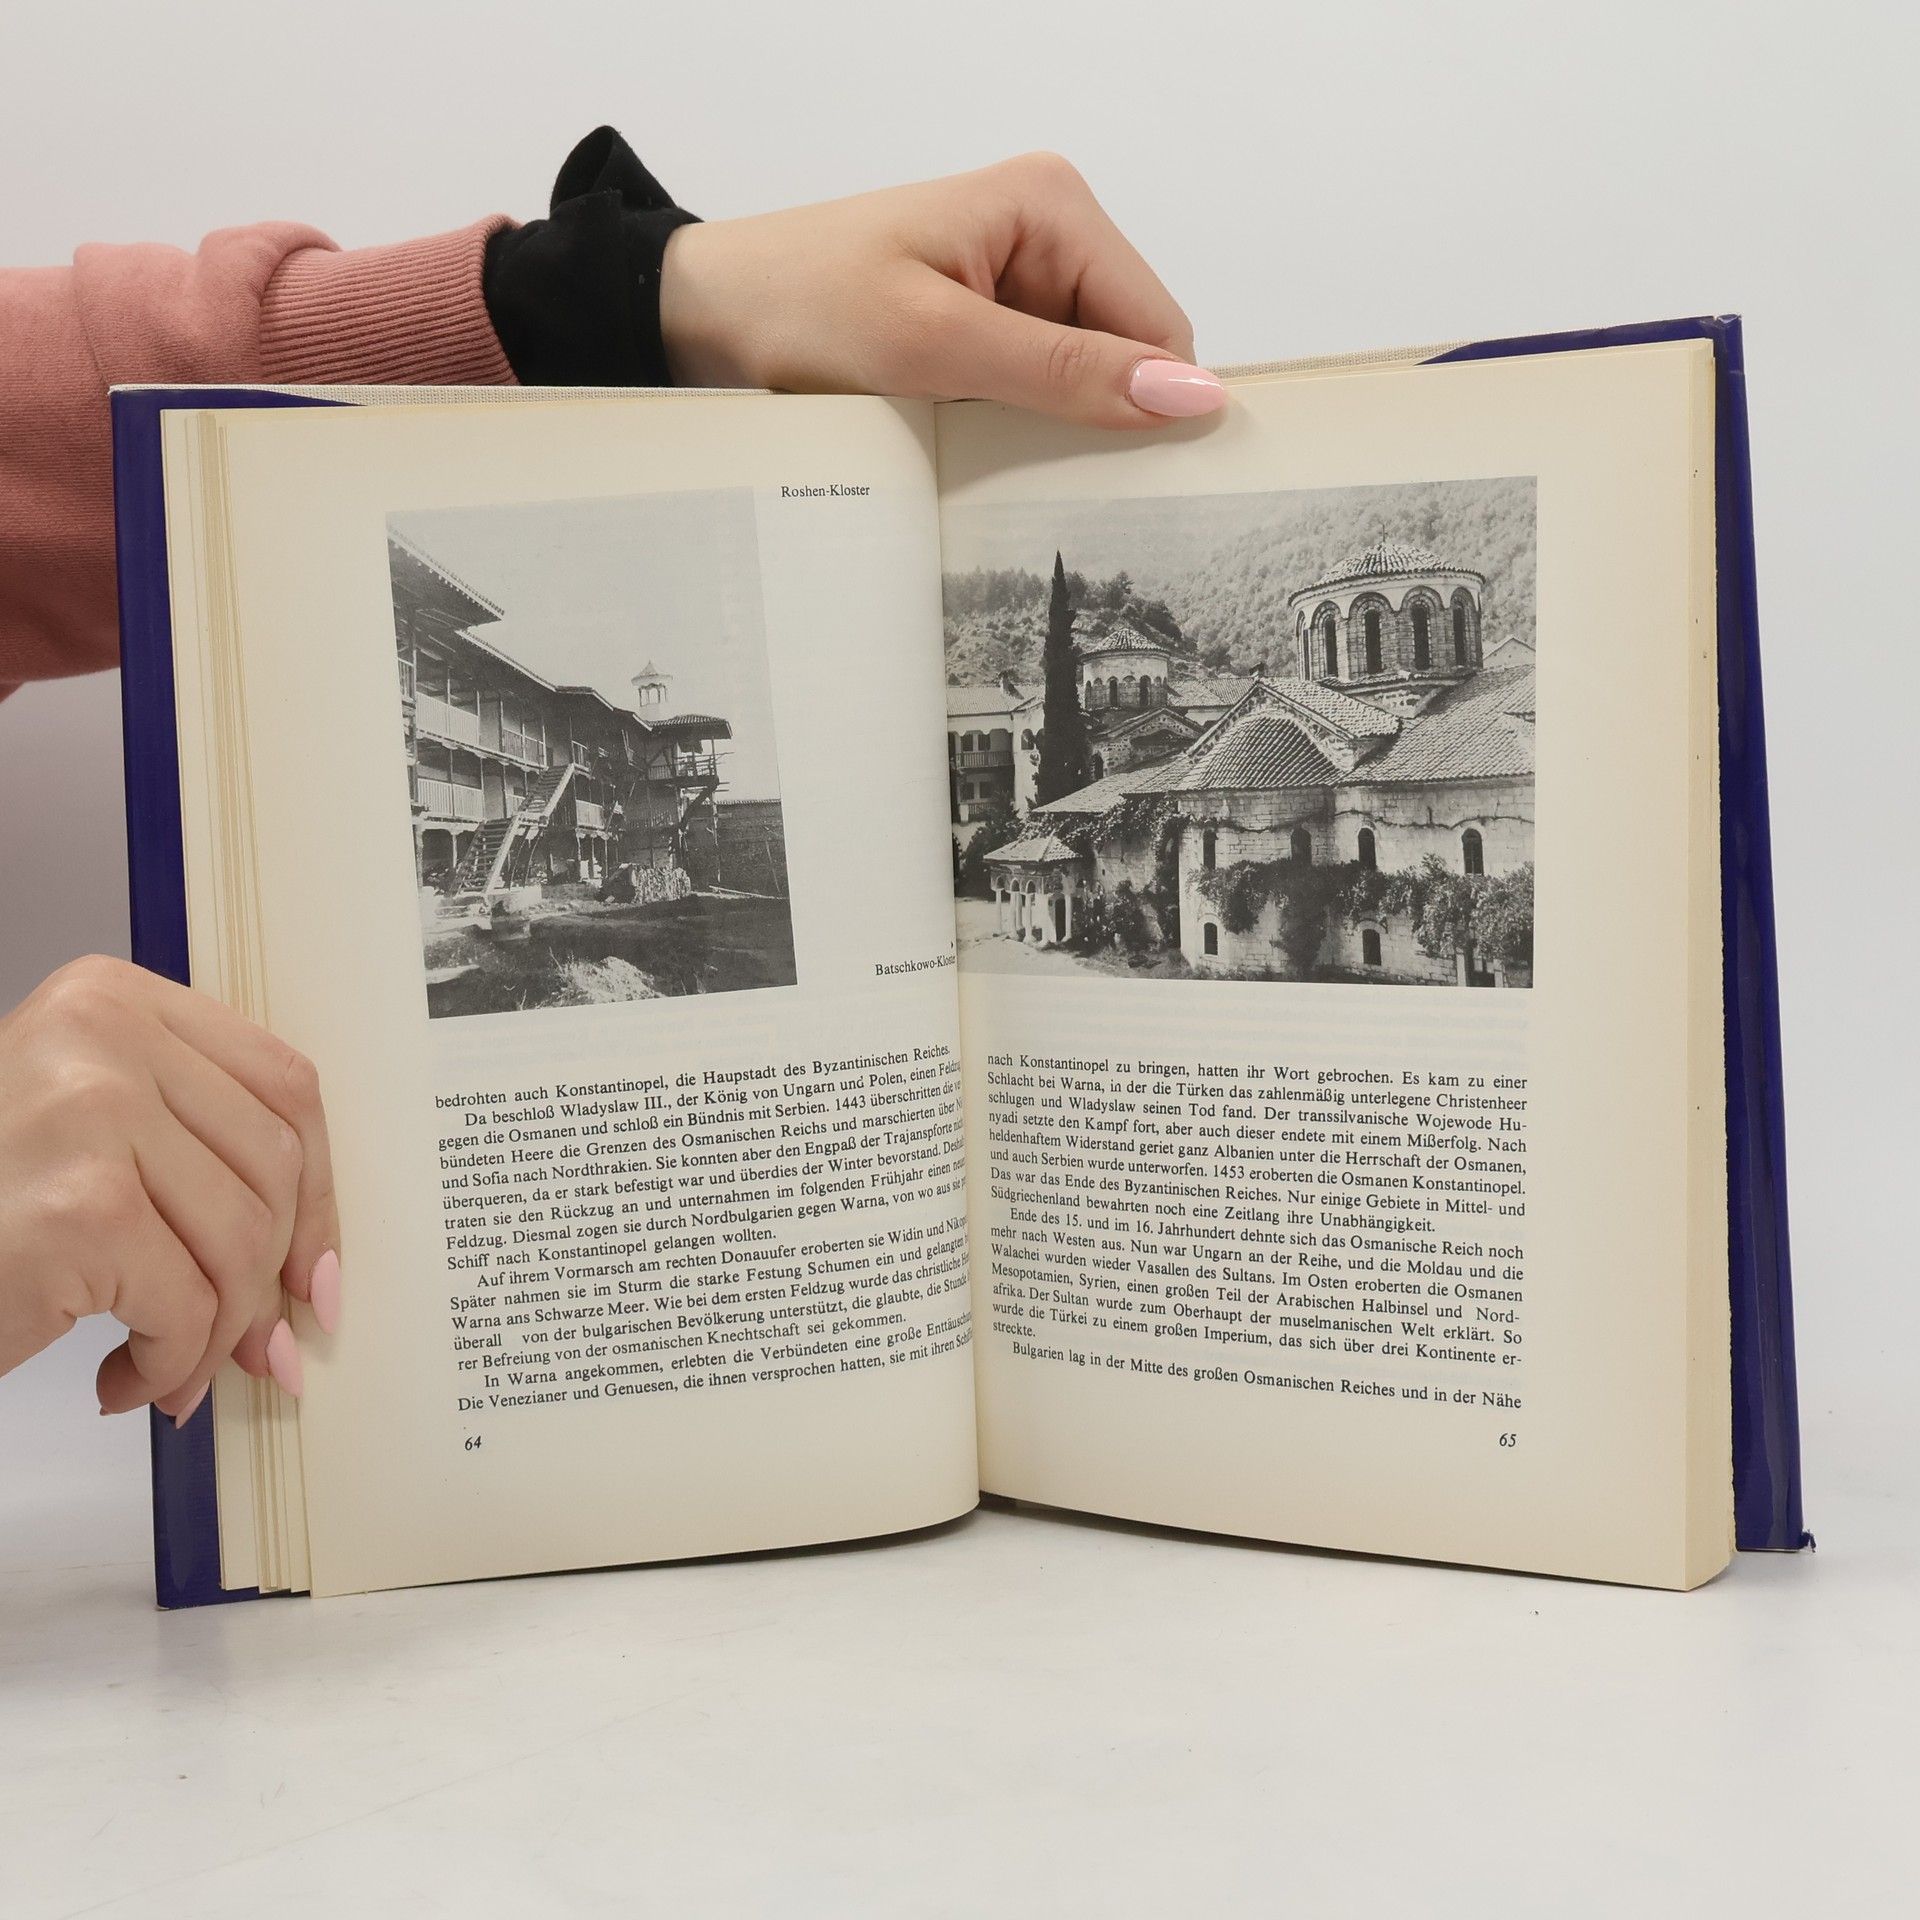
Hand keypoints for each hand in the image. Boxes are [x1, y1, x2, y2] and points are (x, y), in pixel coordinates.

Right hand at [0, 956, 340, 1421]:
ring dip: (216, 1334)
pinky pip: (186, 1305)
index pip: (281, 1084)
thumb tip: (310, 1276)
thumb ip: (196, 1162)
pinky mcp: (78, 1210)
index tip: (316, 1270)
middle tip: (251, 1349)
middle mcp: (102, 1036)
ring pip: (240, 1241)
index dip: (318, 1190)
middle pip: (272, 1166)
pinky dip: (168, 1365)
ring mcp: (88, 1116)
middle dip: (270, 1278)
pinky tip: (122, 1381)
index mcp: (113, 998)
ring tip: (170, 1370)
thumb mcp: (86, 1138)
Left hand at [659, 152, 1226, 428]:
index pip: (1159, 330)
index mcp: (1053, 207)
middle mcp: (1045, 232)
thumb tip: (1191, 397)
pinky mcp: (980, 321)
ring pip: (1082, 382)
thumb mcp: (937, 347)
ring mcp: (1013, 278)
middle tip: (1014, 462)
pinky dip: (1010, 426)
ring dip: (1043, 428)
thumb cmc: (799, 309)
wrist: (701, 316)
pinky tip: (961, 439)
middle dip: (1089, 418)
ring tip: (971, 444)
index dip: (1145, 408)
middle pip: (1126, 356)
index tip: (1106, 479)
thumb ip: (1065, 373)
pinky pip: (1033, 389)